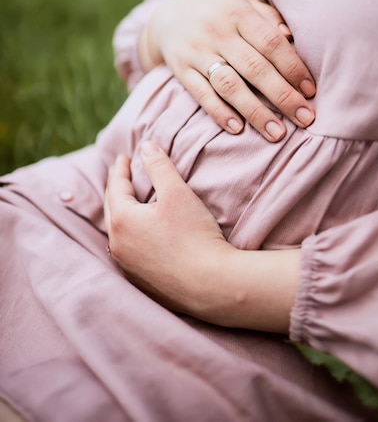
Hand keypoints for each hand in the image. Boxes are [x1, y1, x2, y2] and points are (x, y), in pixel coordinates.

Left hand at [105, 145, 300, 332]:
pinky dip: (130, 234)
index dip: (120, 169)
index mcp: (122, 221)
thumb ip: (159, 166)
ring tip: (127, 202)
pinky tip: (140, 234)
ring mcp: (127, 266)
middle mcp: (117, 245)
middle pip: (111, 209)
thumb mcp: (177, 193)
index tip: (124, 157)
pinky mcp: (140, 281)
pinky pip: (127, 250)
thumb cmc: (195, 235)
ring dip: (120, 213)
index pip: (115, 187)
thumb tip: (146, 146)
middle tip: (121, 175)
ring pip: (117, 232)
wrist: (212, 285)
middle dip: (115, 189)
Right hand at [139, 0, 314, 141]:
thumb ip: (267, 17)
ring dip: (255, 111)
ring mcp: (197, 52)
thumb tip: (292, 38)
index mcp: (237, 12)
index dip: (293, 68)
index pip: (270, 42)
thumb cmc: (219, 13)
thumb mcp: (242, 3)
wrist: (168, 16)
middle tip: (305, 119)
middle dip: (282, 96)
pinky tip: (238, 129)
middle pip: (254, 67)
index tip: (310, 91)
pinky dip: (220, 112)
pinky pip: (201, 94)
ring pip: (229, 85)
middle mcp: (217, 31)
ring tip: (277, 133)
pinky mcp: (181, 70)